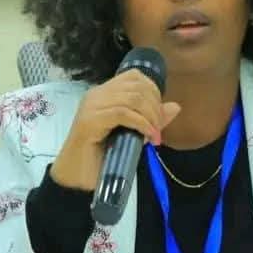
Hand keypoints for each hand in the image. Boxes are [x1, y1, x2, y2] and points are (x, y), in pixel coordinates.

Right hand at [51, 69, 180, 190]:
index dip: (153, 91)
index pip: (134, 76)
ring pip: (131, 98)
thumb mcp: (132, 134)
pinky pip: (123, 113)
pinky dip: (141, 124)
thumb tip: (176, 106)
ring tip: (154, 135)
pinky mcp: (90, 120)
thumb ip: (151, 119)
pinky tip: (148, 136)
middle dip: (155, 106)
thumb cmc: (102, 156)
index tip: (159, 115)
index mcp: (104, 93)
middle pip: (136, 86)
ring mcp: (92, 106)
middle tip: (158, 129)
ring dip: (150, 116)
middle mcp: (97, 94)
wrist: (77, 176)